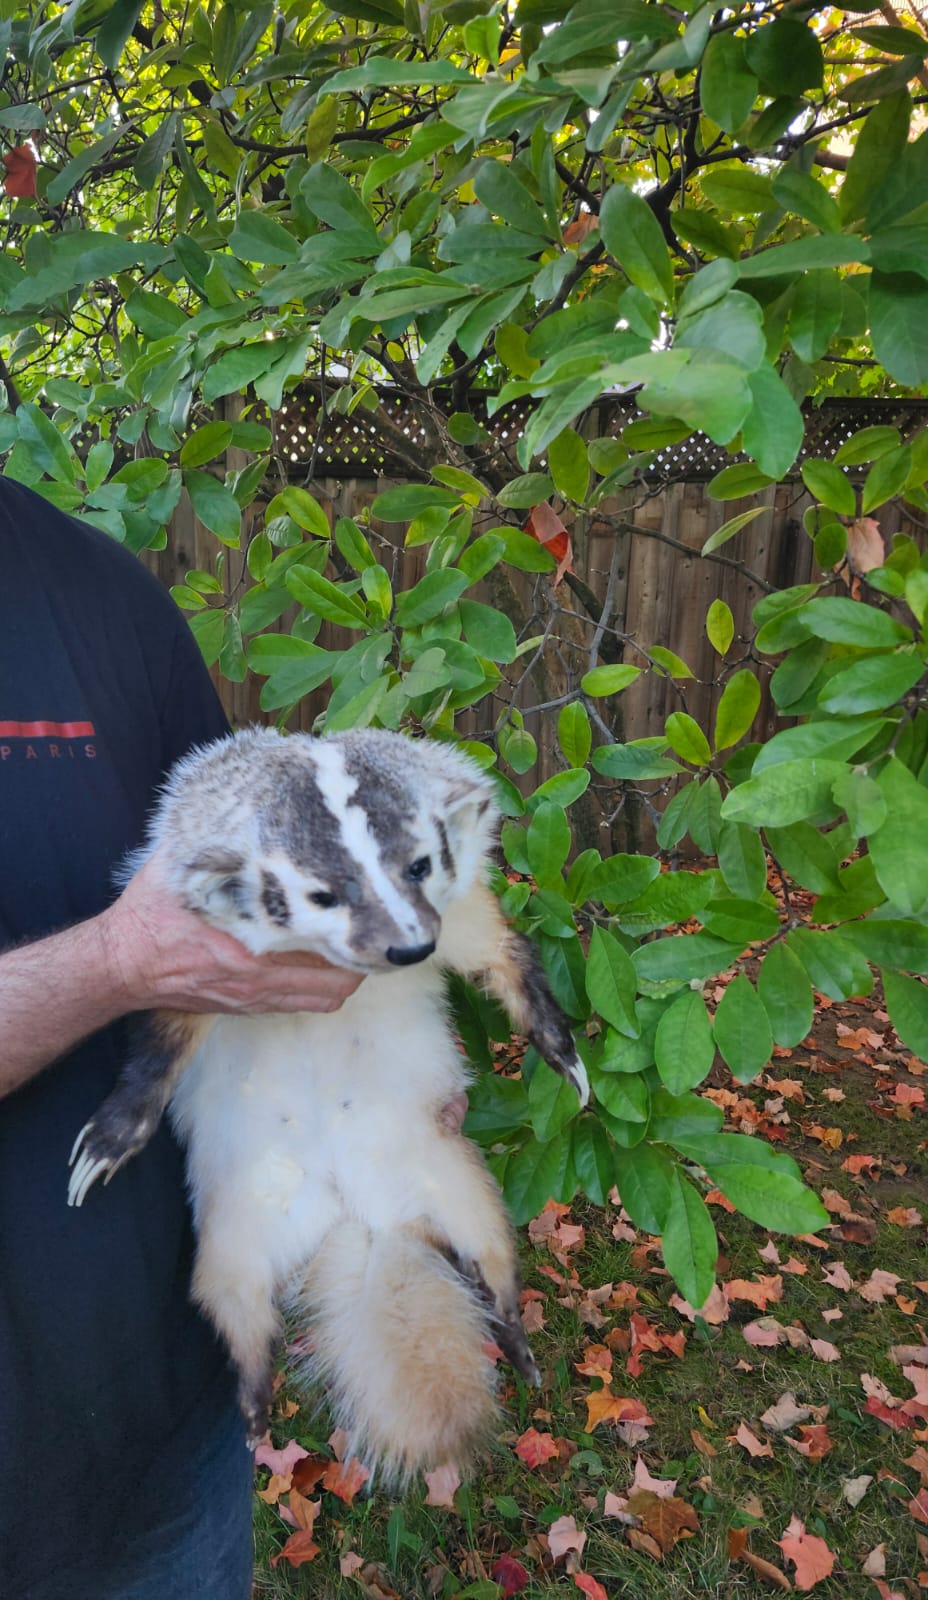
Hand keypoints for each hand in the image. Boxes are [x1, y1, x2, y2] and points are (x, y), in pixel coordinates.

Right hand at [97, 854, 362, 1016]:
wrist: (120, 964)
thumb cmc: (151, 914)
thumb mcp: (182, 867)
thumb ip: (216, 839)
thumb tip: (245, 800)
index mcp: (248, 945)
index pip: (324, 951)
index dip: (356, 932)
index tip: (368, 908)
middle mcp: (258, 979)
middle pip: (337, 983)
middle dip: (361, 957)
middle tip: (370, 926)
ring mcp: (255, 998)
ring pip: (324, 999)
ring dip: (344, 975)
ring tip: (351, 944)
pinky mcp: (247, 1007)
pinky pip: (300, 1005)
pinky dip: (318, 988)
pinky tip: (319, 961)